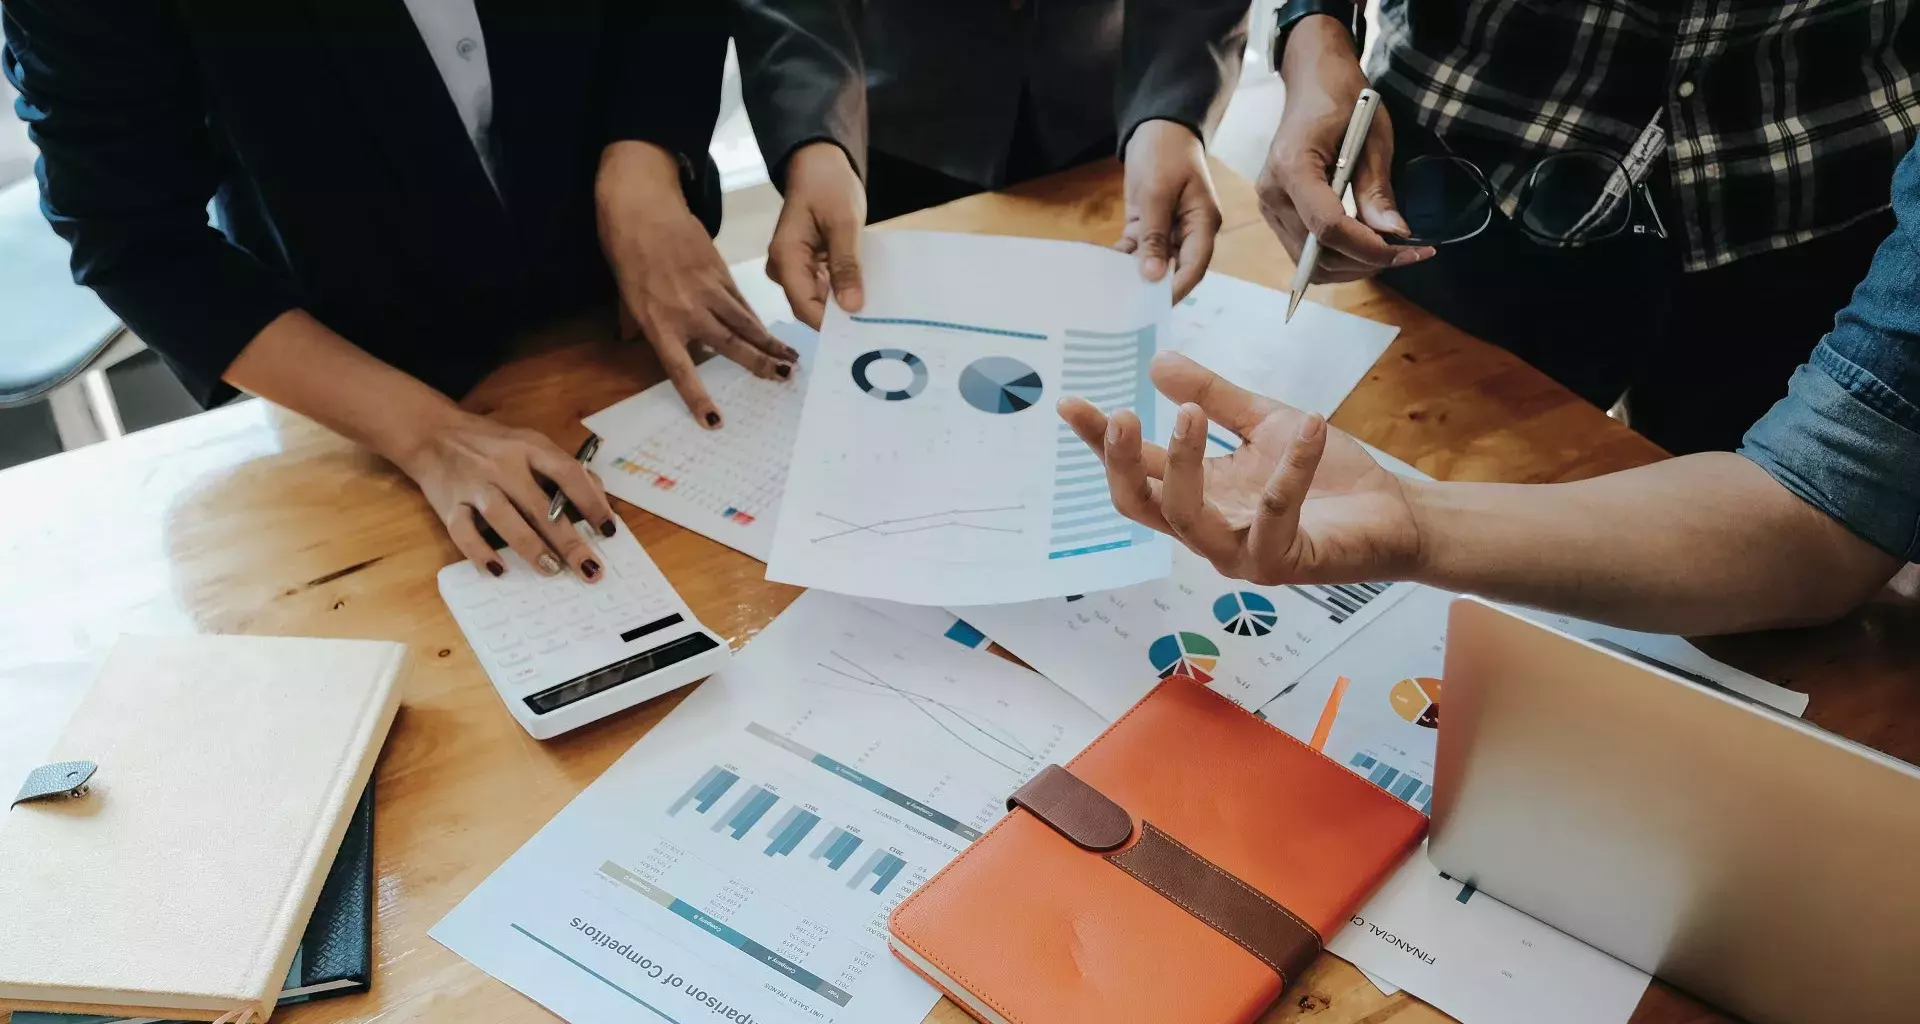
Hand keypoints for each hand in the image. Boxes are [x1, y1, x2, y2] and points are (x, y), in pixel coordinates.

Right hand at [394, 409, 619, 581]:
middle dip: (568, 541)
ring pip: (504, 518)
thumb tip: (599, 501)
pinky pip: (464, 533)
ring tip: (552, 569)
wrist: (432, 433)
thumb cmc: (493, 444)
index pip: (568, 473)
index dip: (592, 502)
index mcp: (530, 447)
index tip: (609, 530)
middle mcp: (503, 465)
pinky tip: (500, 570)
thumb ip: (564, 469)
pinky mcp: (449, 505)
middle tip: (589, 568)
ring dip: (530, 547)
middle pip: (539, 505)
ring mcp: (474, 485)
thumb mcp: (531, 444)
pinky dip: (480, 553)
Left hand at [598, 140, 797, 427]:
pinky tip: (770, 332)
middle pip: (729, 345)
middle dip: (759, 365)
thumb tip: (633, 345)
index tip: (715, 421)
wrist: (642, 209)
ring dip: (770, 343)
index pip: (681, 370)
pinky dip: (755, 319)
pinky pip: (741, 302)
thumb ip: (636, 326)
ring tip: (791, 359)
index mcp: (658, 324)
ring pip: (744, 323)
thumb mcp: (626, 297)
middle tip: (783, 380)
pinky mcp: (720, 272)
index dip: (698, 397)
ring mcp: (707, 291)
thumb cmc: (628, 254)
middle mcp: (686, 312)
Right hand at [768, 142, 866, 328]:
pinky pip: (823, 288)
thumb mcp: (844, 223)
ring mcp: (793, 268)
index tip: (862, 335)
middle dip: (840, 319)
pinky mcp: (805, 266)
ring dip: (844, 307)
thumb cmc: (829, 185)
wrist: (819, 163)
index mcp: (785, 257)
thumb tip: (852, 307)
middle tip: (877, 330)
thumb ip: (846, 265)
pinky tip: (868, 297)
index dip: (830, 324)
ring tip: (877, 317)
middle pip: (809, 307)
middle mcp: (783, 268)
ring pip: (818, 300)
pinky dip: (843, 292)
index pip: (804, 305)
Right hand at [1056, 352, 1422, 584]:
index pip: (1138, 471)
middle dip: (1122, 463)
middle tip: (1118, 415)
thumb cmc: (1329, 477)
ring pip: (1190, 517)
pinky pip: (1275, 514)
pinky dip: (1291, 467)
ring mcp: (1242, 553)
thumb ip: (1213, 397)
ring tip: (1190, 413)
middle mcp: (1210, 530)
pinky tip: (1308, 424)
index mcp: (1200, 496)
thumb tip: (1157, 363)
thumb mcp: (1263, 422)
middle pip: (1143, 506)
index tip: (1070, 402)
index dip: (1100, 441)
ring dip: (1185, 463)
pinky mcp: (1284, 563)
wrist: (1395, 513)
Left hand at [1119, 120, 1220, 301]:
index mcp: (1204, 223)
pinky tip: (1106, 272)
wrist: (1156, 124)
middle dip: (1154, 288)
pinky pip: (1138, 248)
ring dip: (1136, 275)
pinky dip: (1124, 259)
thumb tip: (1152, 276)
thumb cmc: (1165, 152)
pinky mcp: (1149, 224)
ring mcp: (1169, 228)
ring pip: (1154, 261)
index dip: (1177, 288)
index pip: (1195, 265)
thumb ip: (1155, 235)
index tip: (1155, 307)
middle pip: (1175, 268)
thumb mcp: (1158, 192)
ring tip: (1114, 295)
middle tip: (1130, 310)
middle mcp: (1190, 231)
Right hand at [1256, 17, 1433, 282]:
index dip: (1368, 247)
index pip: (1327, 227)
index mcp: (1292, 166)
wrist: (1312, 83)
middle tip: (1406, 253)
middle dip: (1364, 262)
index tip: (1406, 251)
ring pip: (1310, 265)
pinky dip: (1338, 257)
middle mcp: (1272, 193)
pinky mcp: (1276, 214)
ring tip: (1387, 250)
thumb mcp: (1372, 137)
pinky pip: (1306, 253)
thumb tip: (1395, 235)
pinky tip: (1364, 243)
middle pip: (1317, 255)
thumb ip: (1377, 190)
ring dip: (1352, 266)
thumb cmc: (1343, 99)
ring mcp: (1269, 207)